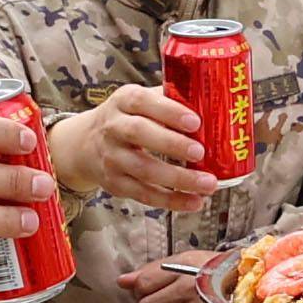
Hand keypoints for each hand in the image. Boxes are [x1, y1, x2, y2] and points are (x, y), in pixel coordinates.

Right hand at [56, 83, 218, 209]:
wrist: (85, 143)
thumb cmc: (128, 119)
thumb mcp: (141, 102)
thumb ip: (171, 101)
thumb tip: (216, 106)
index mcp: (124, 101)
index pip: (143, 101)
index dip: (169, 111)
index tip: (195, 121)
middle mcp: (113, 127)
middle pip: (139, 133)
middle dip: (171, 144)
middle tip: (201, 152)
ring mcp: (112, 157)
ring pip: (143, 169)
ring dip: (178, 179)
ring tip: (208, 184)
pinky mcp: (115, 183)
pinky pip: (143, 194)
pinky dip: (171, 201)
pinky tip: (194, 201)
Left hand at [112, 255, 208, 302]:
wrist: (244, 283)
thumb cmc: (211, 270)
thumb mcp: (183, 260)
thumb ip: (150, 270)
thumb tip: (122, 281)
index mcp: (184, 267)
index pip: (143, 283)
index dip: (138, 288)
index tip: (145, 289)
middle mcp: (190, 288)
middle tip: (156, 302)